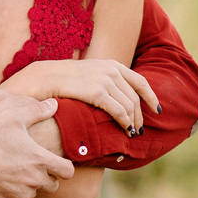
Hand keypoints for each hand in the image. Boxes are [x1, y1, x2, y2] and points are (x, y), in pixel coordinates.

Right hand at [0, 82, 73, 197]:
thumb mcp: (10, 115)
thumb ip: (36, 110)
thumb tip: (53, 104)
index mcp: (39, 160)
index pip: (67, 171)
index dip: (64, 166)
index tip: (54, 160)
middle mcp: (33, 181)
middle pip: (52, 185)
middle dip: (45, 175)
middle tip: (29, 162)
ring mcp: (19, 194)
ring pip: (32, 192)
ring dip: (26, 184)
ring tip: (10, 167)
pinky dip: (10, 191)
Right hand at [1, 59, 158, 133]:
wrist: (40, 78)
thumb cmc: (60, 81)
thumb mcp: (86, 77)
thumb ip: (102, 83)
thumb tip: (114, 97)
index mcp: (110, 65)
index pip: (140, 81)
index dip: (151, 97)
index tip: (157, 110)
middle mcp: (110, 70)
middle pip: (136, 96)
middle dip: (140, 115)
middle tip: (139, 129)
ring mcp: (104, 79)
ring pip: (129, 105)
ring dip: (133, 121)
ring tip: (132, 133)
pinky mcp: (96, 91)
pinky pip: (119, 110)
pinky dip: (125, 122)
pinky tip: (125, 130)